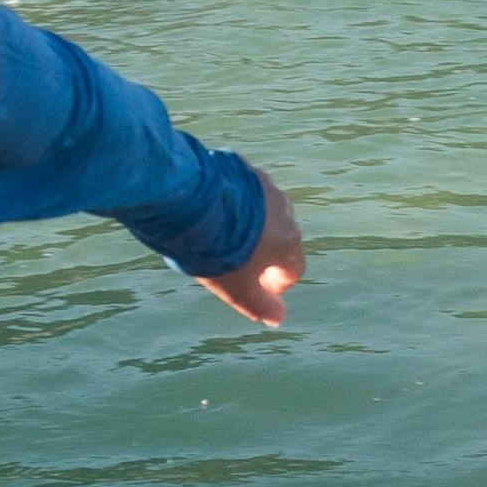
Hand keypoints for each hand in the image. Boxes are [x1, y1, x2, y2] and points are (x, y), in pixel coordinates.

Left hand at [197, 178, 308, 328]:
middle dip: (262, 253)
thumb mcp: (238, 289)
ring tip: (220, 235)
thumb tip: (277, 319)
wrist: (193, 202)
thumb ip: (261, 306)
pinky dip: (234, 203)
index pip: (294, 268)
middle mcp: (284, 210)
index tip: (258, 288)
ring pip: (262, 211)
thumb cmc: (220, 251)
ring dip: (249, 226)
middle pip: (279, 238)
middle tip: (235, 264)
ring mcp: (263, 185)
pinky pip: (242, 191)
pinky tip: (211, 212)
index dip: (278, 284)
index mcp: (288, 240)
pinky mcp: (240, 167)